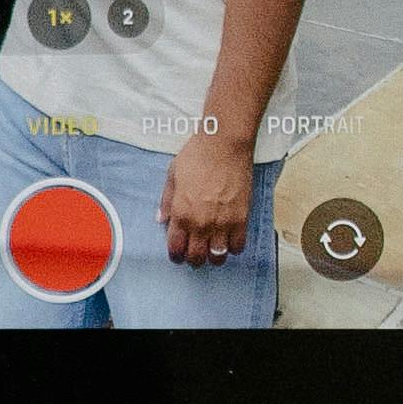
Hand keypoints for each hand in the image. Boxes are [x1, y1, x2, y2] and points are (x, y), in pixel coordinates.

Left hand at [164, 126, 252, 265]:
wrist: (224, 144)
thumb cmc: (197, 155)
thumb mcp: (172, 175)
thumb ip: (166, 201)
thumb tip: (161, 219)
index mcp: (181, 213)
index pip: (176, 248)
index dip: (176, 255)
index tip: (178, 254)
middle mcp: (200, 223)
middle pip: (196, 257)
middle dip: (194, 259)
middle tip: (195, 254)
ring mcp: (222, 222)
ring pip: (218, 256)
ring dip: (214, 257)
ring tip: (213, 250)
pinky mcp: (241, 218)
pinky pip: (238, 245)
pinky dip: (233, 247)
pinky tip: (230, 240)